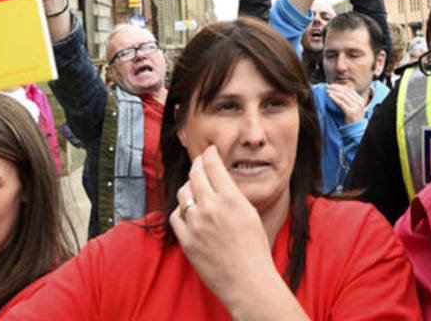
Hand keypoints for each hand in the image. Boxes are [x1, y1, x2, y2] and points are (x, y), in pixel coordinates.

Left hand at [170, 147, 280, 308]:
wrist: (247, 280)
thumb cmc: (255, 249)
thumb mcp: (249, 213)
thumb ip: (232, 195)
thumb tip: (218, 180)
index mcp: (231, 199)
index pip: (213, 165)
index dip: (209, 154)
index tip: (209, 151)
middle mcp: (211, 208)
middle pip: (195, 174)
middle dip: (197, 165)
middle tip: (199, 162)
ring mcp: (196, 224)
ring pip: (183, 193)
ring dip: (188, 187)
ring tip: (194, 188)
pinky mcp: (186, 240)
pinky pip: (176, 215)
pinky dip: (181, 210)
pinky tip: (188, 211)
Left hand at [326, 84, 367, 123]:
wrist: (356, 130)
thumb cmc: (353, 119)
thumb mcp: (354, 107)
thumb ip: (349, 100)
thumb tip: (339, 90)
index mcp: (360, 100)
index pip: (349, 90)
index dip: (340, 86)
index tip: (332, 85)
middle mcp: (359, 102)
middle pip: (345, 92)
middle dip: (336, 88)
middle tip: (328, 86)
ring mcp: (356, 107)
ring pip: (343, 96)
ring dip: (334, 92)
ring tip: (327, 90)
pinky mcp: (351, 112)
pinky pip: (341, 103)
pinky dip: (334, 98)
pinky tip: (329, 95)